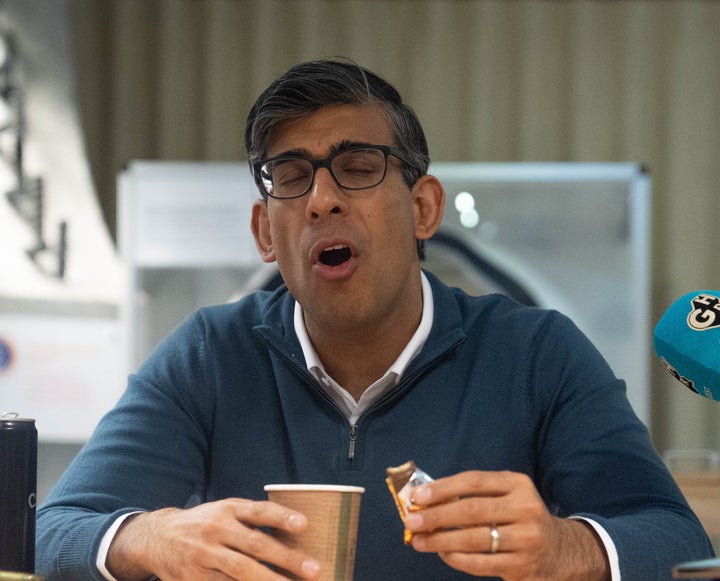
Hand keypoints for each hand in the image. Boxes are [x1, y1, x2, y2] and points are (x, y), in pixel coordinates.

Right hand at [106, 498, 320, 580]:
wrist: (158, 537)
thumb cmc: (206, 522)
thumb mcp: (226, 510)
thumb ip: (254, 518)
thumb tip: (295, 529)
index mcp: (228, 510)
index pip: (259, 511)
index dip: (281, 517)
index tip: (304, 524)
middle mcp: (216, 531)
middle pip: (255, 546)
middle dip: (286, 559)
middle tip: (314, 569)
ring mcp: (204, 557)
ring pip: (241, 573)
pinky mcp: (195, 579)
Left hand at [404, 470, 609, 580]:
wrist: (560, 551)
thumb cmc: (519, 517)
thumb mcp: (507, 495)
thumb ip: (474, 494)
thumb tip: (428, 499)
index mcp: (518, 484)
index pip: (474, 482)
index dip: (443, 488)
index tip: (417, 496)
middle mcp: (525, 508)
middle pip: (471, 510)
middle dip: (436, 516)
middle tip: (411, 521)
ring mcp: (526, 539)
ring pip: (473, 539)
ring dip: (440, 540)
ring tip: (419, 540)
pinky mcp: (522, 566)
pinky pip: (480, 563)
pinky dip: (456, 559)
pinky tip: (442, 554)